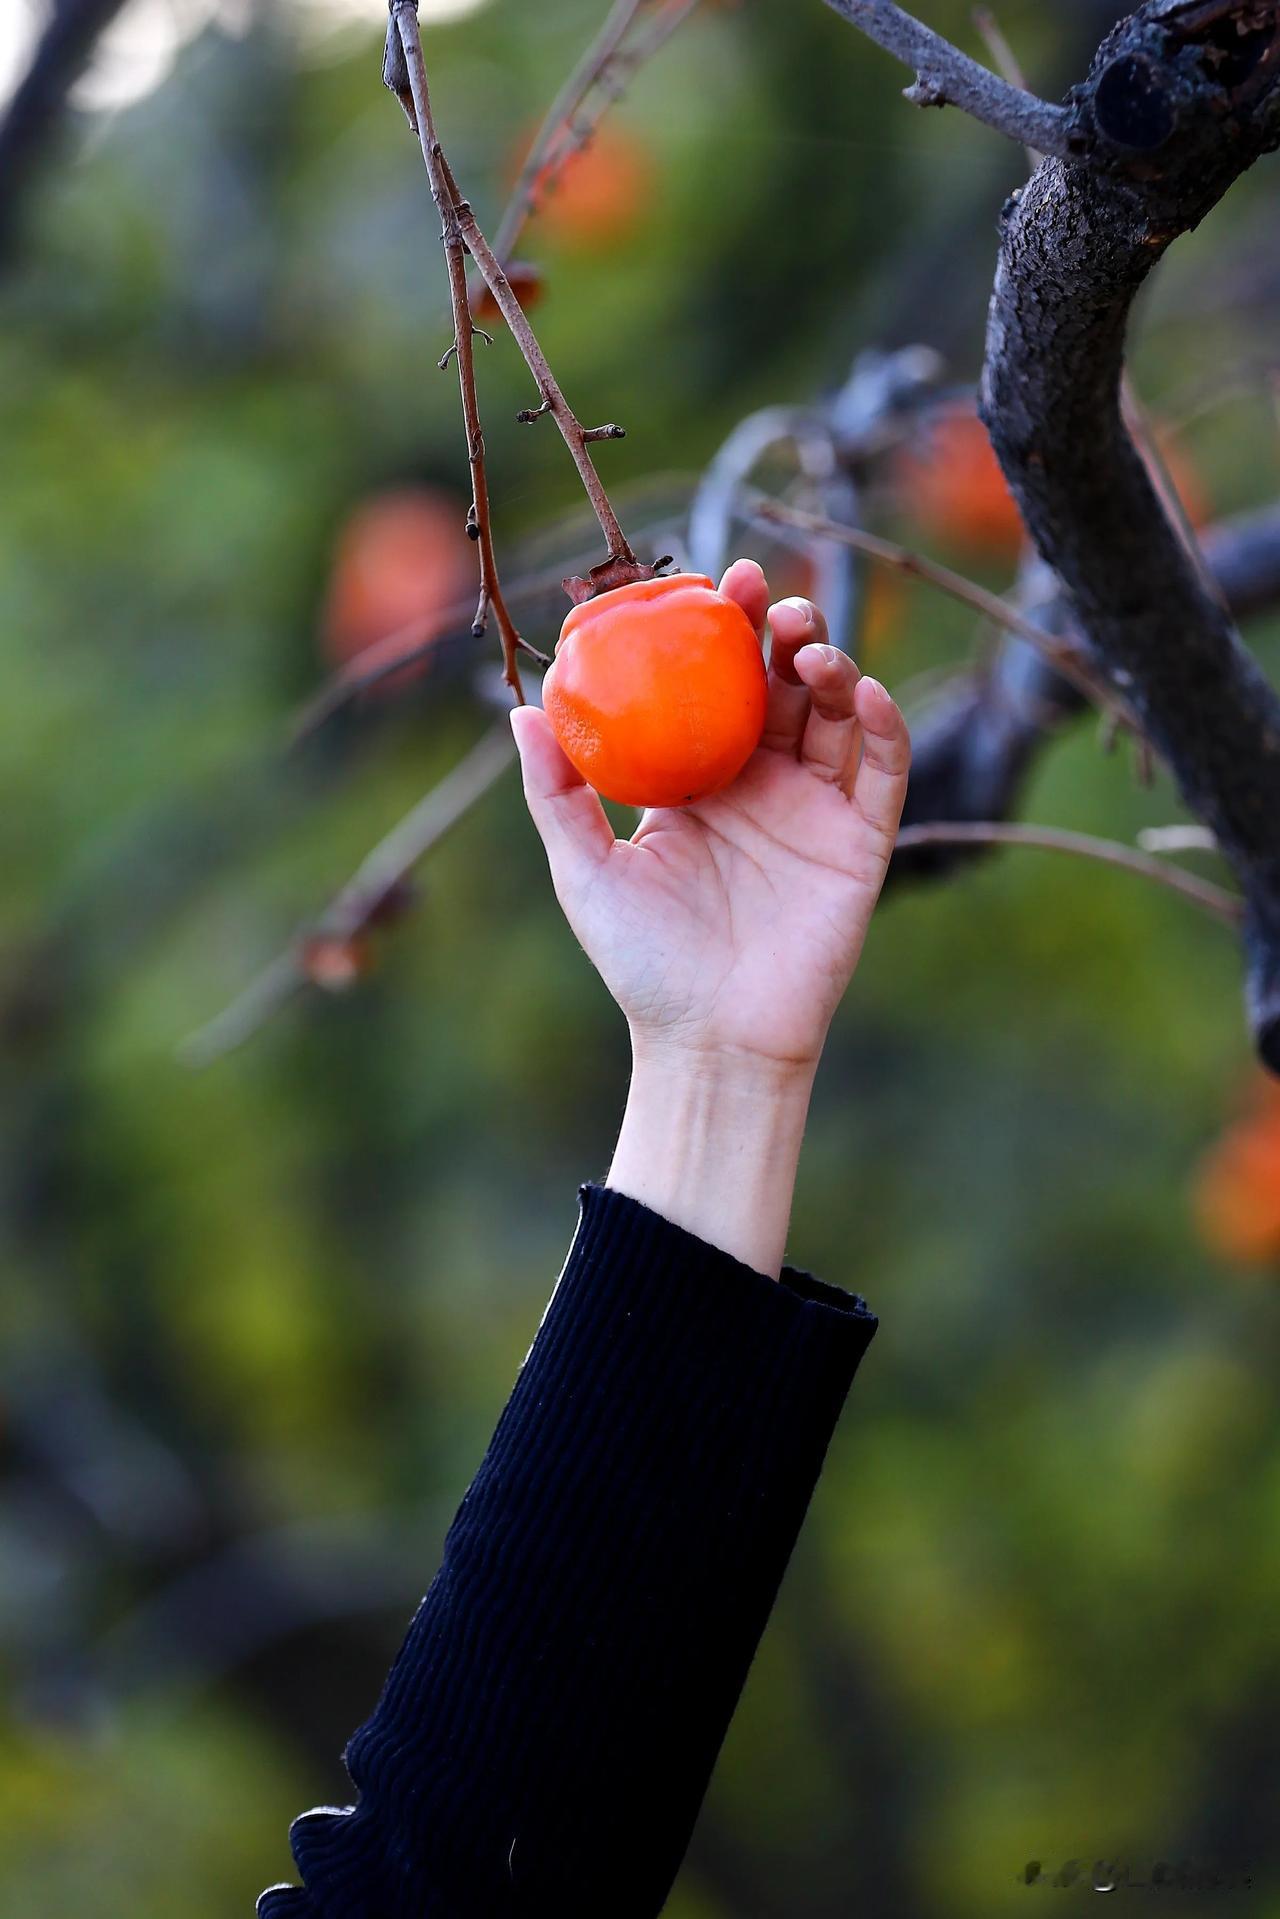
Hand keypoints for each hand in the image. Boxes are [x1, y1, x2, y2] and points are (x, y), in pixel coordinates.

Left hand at [511, 559, 910, 1077]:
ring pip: (835, 712)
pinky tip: (860, 694)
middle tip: (767, 598)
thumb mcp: (585, 871)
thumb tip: (517, 711)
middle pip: (781, 682)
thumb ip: (558, 794)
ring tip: (808, 646)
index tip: (710, 583)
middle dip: (781, 628)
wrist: (709, 1040)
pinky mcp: (861, 841)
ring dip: (831, 664)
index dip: (718, 630)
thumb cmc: (642, 962)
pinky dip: (880, 725)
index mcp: (698, 777)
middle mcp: (760, 781)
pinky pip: (880, 771)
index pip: (713, 683)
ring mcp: (815, 807)